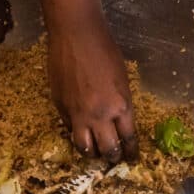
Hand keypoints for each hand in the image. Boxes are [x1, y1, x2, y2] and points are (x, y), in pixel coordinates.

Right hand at [47, 24, 136, 162]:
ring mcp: (78, 114)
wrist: (75, 34)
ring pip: (85, 147)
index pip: (128, 138)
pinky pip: (69, 129)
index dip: (130, 151)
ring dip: (92, 153)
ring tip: (95, 153)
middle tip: (114, 158)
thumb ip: (120, 103)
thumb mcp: (122, 79)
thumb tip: (116, 120)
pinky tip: (79, 132)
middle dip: (113, 157)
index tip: (132, 158)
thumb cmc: (104, 49)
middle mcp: (100, 115)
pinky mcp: (60, 108)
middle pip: (108, 149)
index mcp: (121, 106)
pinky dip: (76, 134)